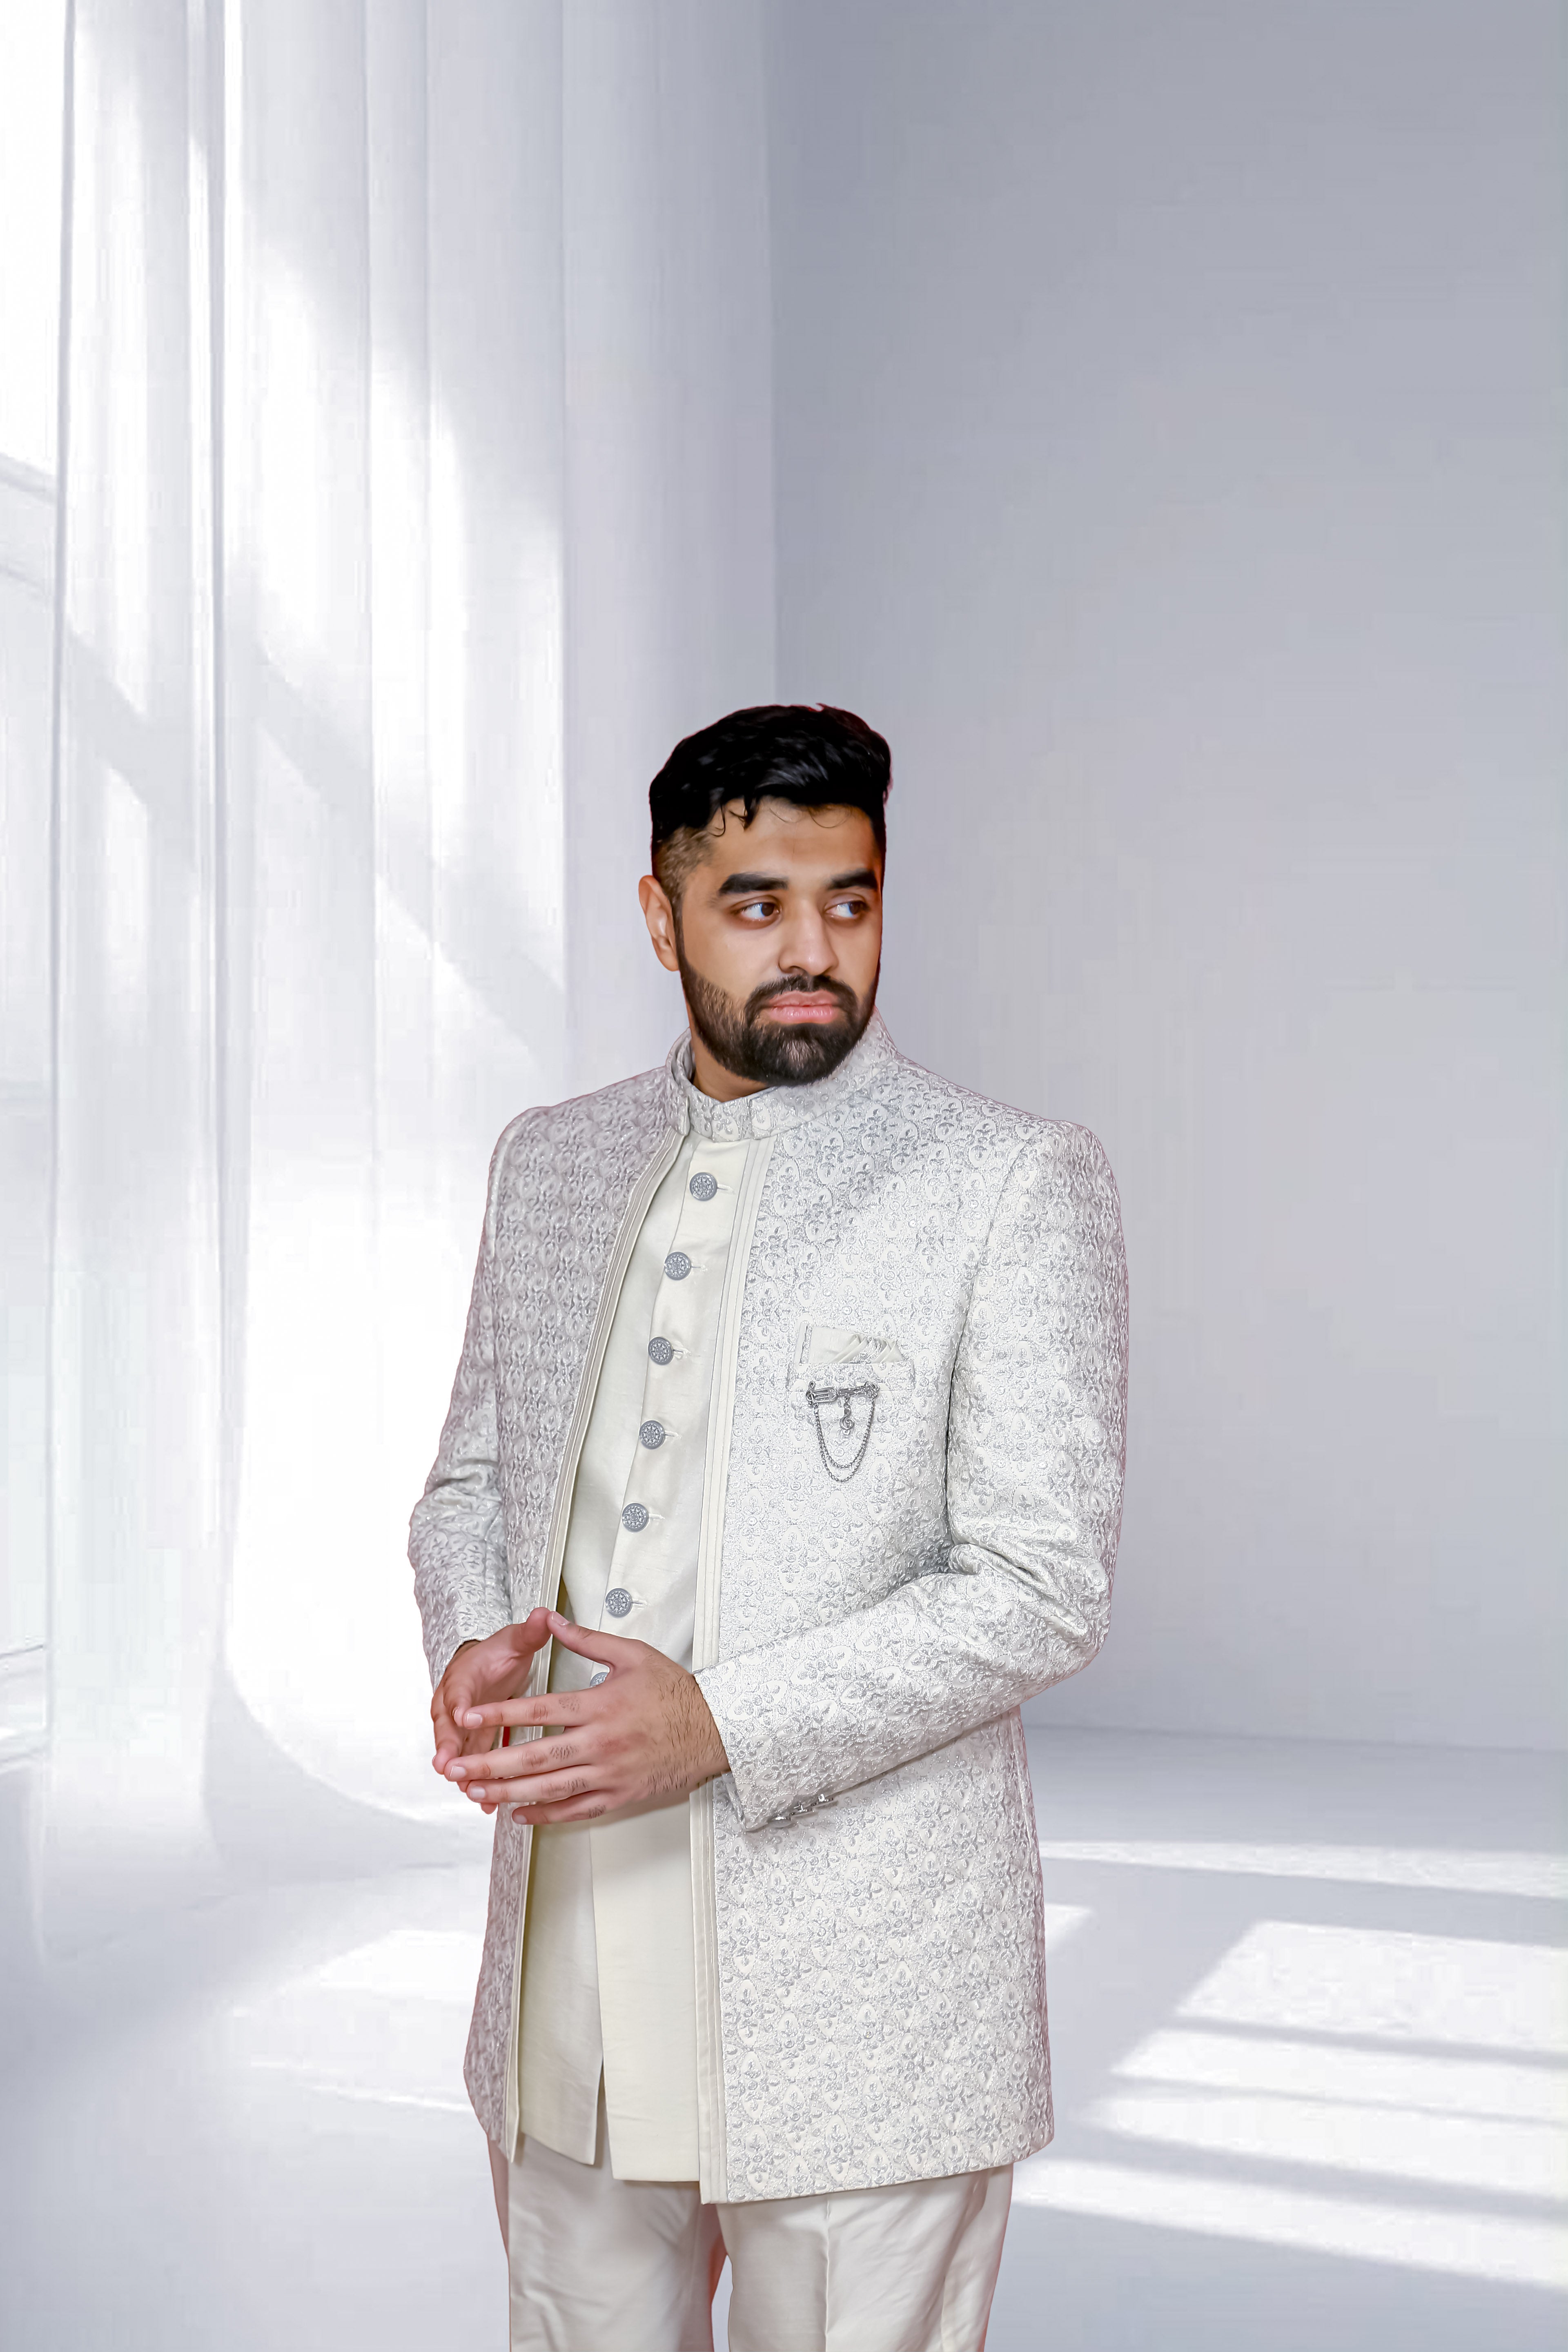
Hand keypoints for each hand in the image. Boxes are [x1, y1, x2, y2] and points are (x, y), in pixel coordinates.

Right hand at [430, 1612, 552, 1777]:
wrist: (486, 1665)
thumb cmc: (497, 1654)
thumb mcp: (513, 1640)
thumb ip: (528, 1632)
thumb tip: (543, 1615)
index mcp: (464, 1677)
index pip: (458, 1690)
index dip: (459, 1704)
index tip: (461, 1715)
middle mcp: (456, 1704)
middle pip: (448, 1727)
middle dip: (448, 1746)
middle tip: (448, 1765)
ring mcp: (462, 1727)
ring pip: (458, 1750)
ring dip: (461, 1770)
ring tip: (467, 1789)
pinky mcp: (473, 1741)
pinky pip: (473, 1762)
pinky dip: (477, 1780)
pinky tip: (485, 1801)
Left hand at [443, 1611, 729, 1823]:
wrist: (713, 1729)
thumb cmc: (674, 1692)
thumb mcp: (632, 1654)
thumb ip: (586, 1640)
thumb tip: (551, 1620)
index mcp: (600, 1706)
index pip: (540, 1710)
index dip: (502, 1713)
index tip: (470, 1716)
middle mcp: (600, 1743)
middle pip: (536, 1756)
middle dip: (492, 1763)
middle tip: (459, 1768)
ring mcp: (608, 1774)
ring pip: (550, 1788)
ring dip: (509, 1792)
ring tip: (477, 1793)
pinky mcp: (618, 1795)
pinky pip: (575, 1810)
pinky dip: (545, 1815)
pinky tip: (519, 1814)